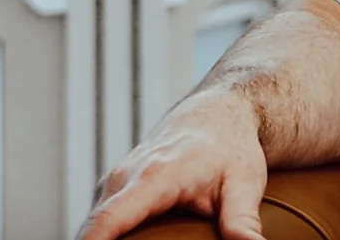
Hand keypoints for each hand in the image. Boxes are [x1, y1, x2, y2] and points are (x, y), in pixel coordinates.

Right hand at [79, 89, 270, 239]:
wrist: (216, 113)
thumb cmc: (231, 147)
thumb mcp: (245, 183)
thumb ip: (242, 220)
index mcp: (154, 176)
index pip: (110, 218)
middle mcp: (125, 177)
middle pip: (94, 227)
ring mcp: (114, 181)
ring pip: (95, 224)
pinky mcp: (113, 189)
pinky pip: (101, 220)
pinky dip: (107, 236)